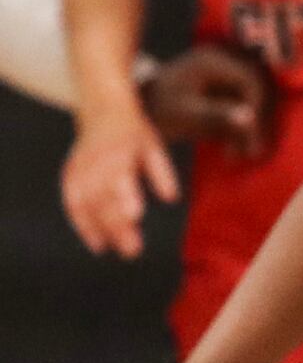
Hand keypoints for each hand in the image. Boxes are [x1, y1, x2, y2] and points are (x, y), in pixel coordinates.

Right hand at [61, 106, 178, 257]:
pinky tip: (97, 244)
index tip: (136, 218)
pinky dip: (82, 226)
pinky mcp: (70, 177)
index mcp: (118, 153)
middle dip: (116, 226)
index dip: (125, 198)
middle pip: (104, 199)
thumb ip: (163, 173)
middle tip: (133, 251)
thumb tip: (172, 199)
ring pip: (87, 206)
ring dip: (100, 230)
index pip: (120, 179)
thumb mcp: (154, 146)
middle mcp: (95, 163)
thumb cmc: (134, 133)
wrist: (102, 111)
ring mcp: (79, 171)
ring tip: (116, 251)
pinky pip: (73, 205)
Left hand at [142, 44, 271, 157]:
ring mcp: (228, 76)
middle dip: (257, 123)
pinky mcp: (227, 90)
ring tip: (244, 155)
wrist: (141, 108)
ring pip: (254, 103)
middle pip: (257, 92)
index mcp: (214, 61)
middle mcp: (225, 63)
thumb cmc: (158, 108)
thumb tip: (250, 118)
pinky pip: (246, 109)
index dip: (257, 107)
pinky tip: (235, 150)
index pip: (251, 80)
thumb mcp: (185, 114)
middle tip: (253, 152)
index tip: (252, 135)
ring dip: (251, 130)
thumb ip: (217, 115)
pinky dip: (242, 130)